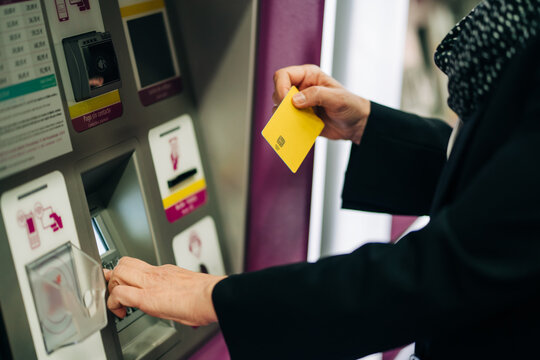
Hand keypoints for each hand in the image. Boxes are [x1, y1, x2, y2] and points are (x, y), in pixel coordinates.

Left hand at [104, 257, 226, 326]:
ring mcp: (150, 283)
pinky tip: (120, 312)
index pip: (139, 265)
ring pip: (118, 273)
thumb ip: (179, 291)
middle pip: (124, 264)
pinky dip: (114, 303)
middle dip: (115, 277)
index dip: (125, 273)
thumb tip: (180, 302)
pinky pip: (120, 294)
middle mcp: (157, 273)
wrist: (213, 296)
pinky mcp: (147, 297)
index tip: (122, 282)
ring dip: (113, 288)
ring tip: (118, 304)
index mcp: (167, 271)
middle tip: (116, 291)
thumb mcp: (189, 287)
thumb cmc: (208, 296)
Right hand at [273, 64, 370, 143]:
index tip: (286, 101)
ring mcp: (299, 103)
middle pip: (278, 91)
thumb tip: (295, 100)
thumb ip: (317, 95)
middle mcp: (300, 87)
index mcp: (308, 76)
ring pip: (279, 108)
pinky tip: (297, 130)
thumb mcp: (337, 98)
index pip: (283, 75)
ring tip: (298, 122)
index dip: (280, 87)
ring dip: (285, 116)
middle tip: (291, 114)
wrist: (356, 125)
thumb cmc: (350, 106)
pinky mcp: (300, 117)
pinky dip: (288, 126)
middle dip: (281, 104)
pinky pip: (286, 121)